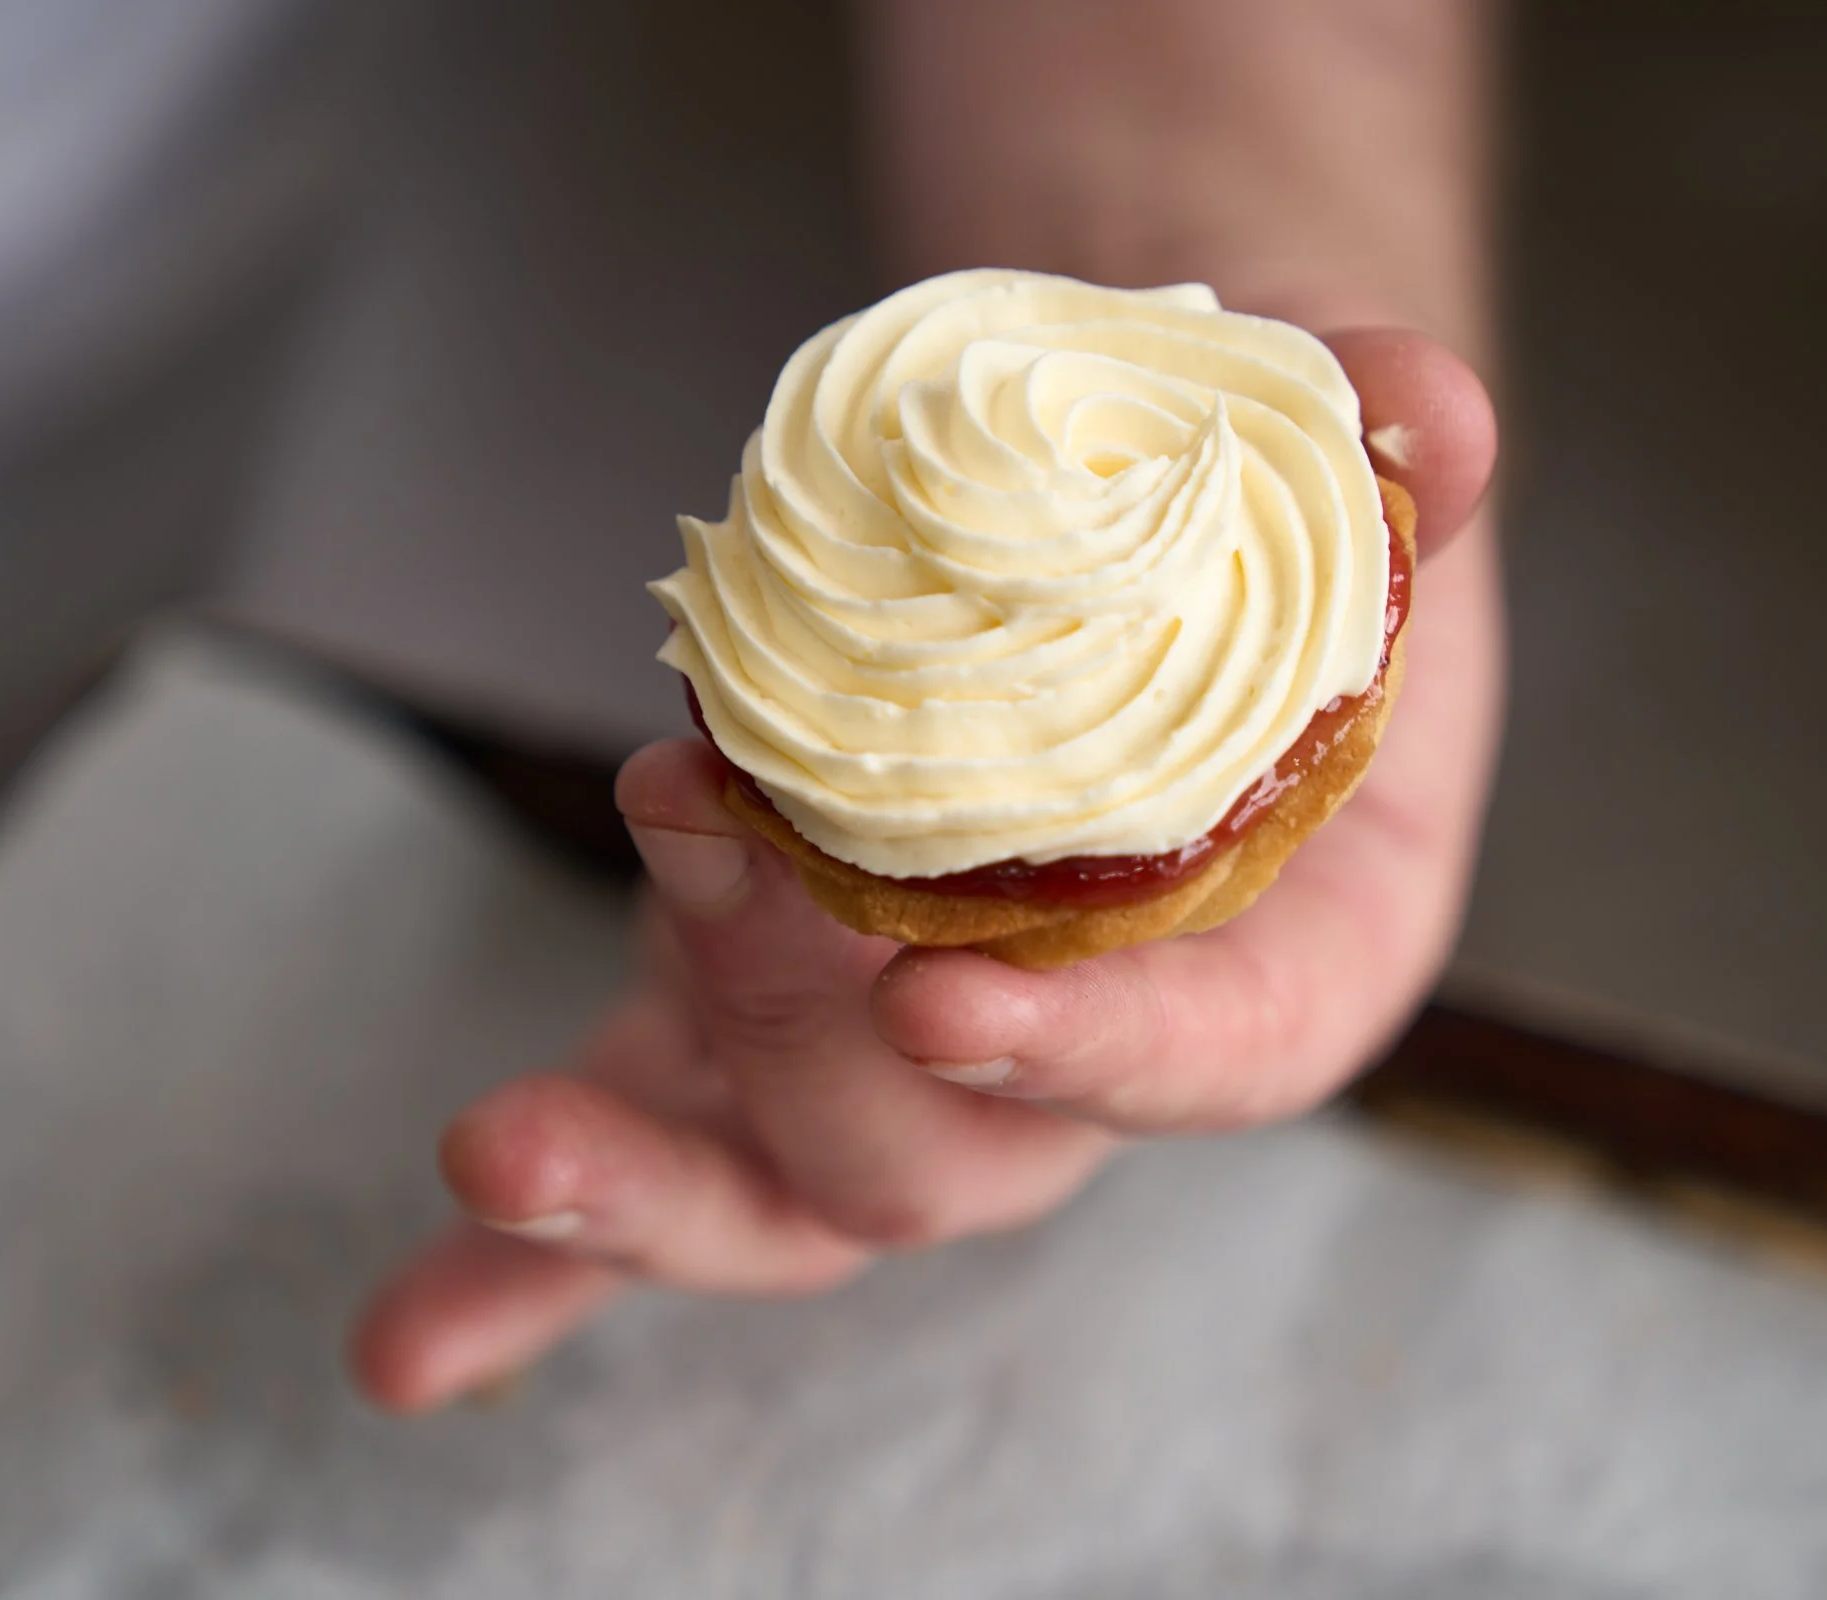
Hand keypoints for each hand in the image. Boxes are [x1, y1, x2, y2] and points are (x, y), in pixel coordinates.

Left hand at [353, 328, 1499, 1412]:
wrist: (1119, 554)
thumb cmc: (1248, 535)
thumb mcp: (1334, 462)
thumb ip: (1386, 447)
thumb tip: (1422, 415)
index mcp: (1271, 967)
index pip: (1205, 1058)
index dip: (1088, 1054)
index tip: (946, 990)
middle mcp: (1069, 1067)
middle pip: (943, 1157)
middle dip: (805, 1031)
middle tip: (708, 838)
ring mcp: (887, 1065)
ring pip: (777, 1198)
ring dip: (637, 1181)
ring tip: (501, 1134)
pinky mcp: (742, 1034)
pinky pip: (653, 1162)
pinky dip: (526, 1271)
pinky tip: (405, 1350)